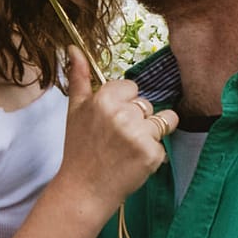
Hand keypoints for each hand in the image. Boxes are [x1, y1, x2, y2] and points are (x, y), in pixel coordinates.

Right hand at [51, 48, 171, 221]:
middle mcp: (123, 114)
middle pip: (147, 104)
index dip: (123, 104)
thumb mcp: (75, 109)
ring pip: (162, 120)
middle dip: (137, 119)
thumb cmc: (79, 148)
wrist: (83, 189)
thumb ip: (79, 76)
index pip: (131, 87)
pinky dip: (152, 153)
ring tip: (128, 148)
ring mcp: (139, 134)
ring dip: (150, 133)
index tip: (110, 121)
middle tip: (116, 139)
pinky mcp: (152, 154)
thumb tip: (74, 48)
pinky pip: (163, 143)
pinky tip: (133, 161)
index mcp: (104, 99)